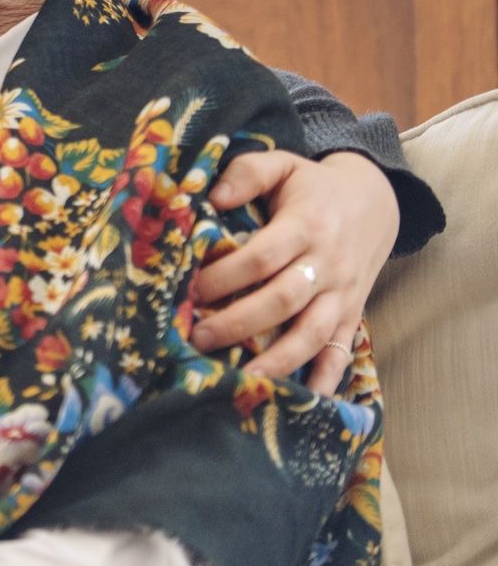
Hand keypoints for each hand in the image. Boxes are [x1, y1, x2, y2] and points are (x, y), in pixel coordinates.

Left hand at [191, 150, 398, 393]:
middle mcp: (327, 264)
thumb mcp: (283, 164)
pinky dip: (326, 378)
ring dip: (277, 360)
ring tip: (241, 378)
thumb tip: (211, 197)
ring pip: (312, 333)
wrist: (375, 201)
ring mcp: (344, 293)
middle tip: (196, 338)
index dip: (225, 276)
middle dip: (238, 323)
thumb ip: (246, 172)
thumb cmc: (312, 186)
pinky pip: (342, 351)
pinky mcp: (353, 314)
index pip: (262, 257)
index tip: (190, 291)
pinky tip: (304, 401)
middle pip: (282, 301)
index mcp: (306, 226)